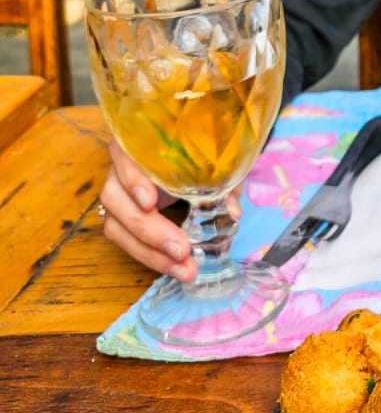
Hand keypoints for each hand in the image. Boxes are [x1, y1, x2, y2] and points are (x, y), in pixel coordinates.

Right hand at [100, 142, 246, 282]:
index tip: (151, 203)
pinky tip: (175, 267)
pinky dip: (150, 256)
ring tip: (182, 269)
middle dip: (149, 230)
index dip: (132, 179)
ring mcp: (118, 194)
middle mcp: (120, 167)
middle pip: (116, 198)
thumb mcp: (217, 163)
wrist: (198, 158)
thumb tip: (232, 213)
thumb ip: (222, 183)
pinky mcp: (122, 217)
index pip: (123, 155)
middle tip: (181, 250)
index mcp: (139, 143)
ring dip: (148, 252)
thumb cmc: (204, 154)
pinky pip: (125, 240)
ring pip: (116, 225)